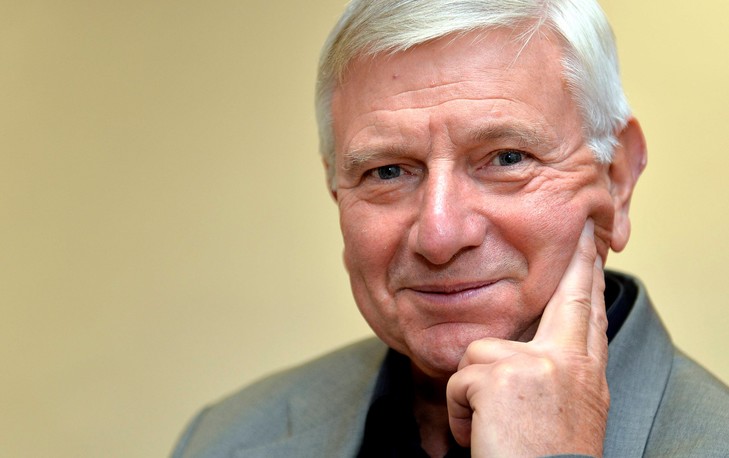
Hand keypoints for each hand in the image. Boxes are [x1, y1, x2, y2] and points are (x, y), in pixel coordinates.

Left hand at [446, 219, 609, 456]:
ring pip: (480, 351)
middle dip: (577, 262)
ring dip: (474, 394)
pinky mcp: (500, 374)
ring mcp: (536, 364)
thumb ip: (561, 374)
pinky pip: (459, 380)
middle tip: (585, 230)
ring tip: (493, 427)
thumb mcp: (572, 413)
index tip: (592, 247)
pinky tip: (481, 436)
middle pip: (571, 299)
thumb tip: (550, 349)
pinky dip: (460, 414)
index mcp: (586, 375)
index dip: (589, 279)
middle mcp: (567, 361)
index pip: (588, 315)